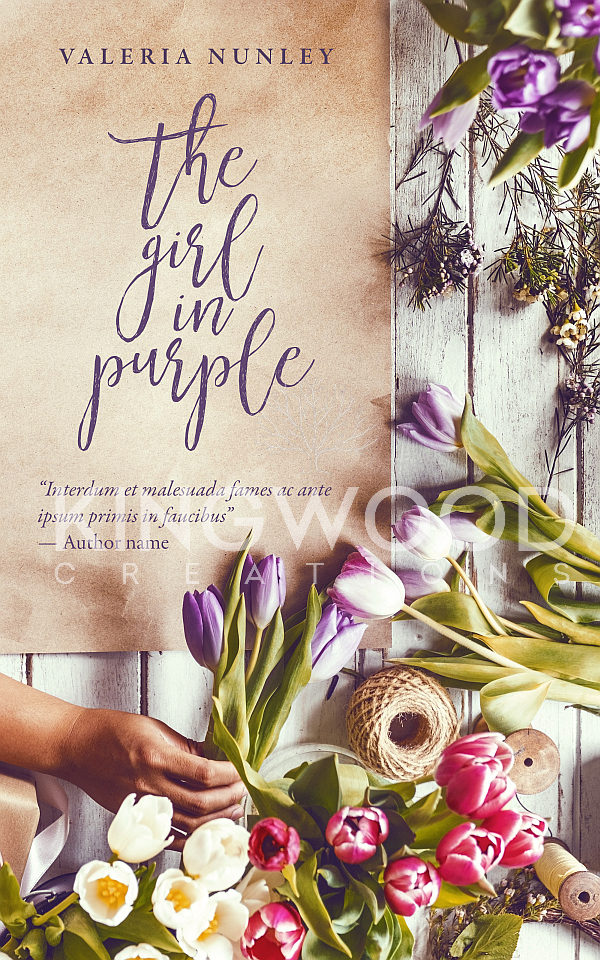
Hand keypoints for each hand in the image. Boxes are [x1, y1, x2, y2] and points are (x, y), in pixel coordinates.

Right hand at [58, 708, 246, 850]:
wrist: (75, 747)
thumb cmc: (111, 731)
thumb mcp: (154, 727)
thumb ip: (185, 746)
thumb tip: (215, 756)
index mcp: (155, 756)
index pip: (203, 773)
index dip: (228, 774)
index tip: (241, 769)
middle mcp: (149, 784)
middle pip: (200, 803)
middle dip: (228, 798)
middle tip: (242, 789)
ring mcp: (141, 805)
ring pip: (188, 825)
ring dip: (216, 820)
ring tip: (233, 810)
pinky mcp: (134, 817)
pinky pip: (168, 836)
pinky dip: (191, 836)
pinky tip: (207, 829)